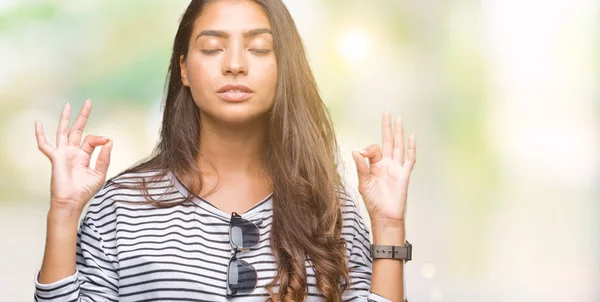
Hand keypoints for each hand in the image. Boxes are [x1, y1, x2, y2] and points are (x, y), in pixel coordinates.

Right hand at [35, 99, 112, 213]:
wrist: (72, 201)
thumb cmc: (84, 191)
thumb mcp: (100, 173)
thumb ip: (105, 157)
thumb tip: (109, 141)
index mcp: (84, 156)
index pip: (92, 139)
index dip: (100, 138)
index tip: (106, 141)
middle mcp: (73, 152)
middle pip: (77, 130)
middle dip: (82, 116)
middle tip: (88, 102)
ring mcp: (63, 154)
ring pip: (63, 132)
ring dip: (65, 119)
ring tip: (68, 105)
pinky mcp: (55, 158)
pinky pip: (44, 145)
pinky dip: (40, 134)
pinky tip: (37, 123)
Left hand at [351, 111, 415, 222]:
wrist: (385, 216)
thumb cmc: (373, 202)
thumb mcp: (363, 183)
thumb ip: (361, 167)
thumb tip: (355, 150)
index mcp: (375, 166)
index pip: (374, 149)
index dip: (367, 148)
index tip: (361, 154)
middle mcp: (386, 164)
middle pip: (388, 141)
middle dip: (387, 127)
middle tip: (387, 112)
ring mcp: (396, 168)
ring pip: (398, 146)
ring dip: (399, 133)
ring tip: (399, 119)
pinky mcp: (404, 175)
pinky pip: (409, 159)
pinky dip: (411, 148)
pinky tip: (411, 136)